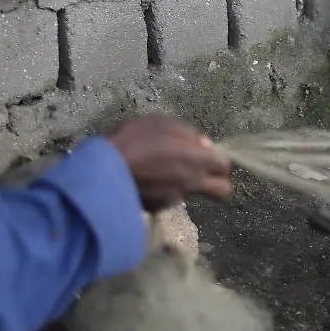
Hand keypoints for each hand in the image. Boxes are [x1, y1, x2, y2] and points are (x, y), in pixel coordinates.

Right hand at [107, 115, 232, 211]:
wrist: (104, 172)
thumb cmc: (134, 140)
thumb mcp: (162, 123)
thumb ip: (187, 133)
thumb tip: (203, 144)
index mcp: (198, 159)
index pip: (225, 165)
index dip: (218, 159)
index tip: (205, 154)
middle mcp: (193, 182)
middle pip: (223, 192)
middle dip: (218, 182)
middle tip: (201, 171)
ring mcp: (176, 198)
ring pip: (193, 193)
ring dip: (185, 183)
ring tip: (161, 170)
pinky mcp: (158, 208)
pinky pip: (169, 198)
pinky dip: (163, 190)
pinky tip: (146, 179)